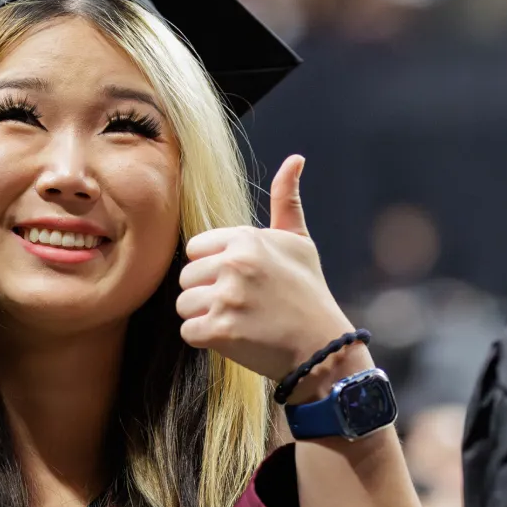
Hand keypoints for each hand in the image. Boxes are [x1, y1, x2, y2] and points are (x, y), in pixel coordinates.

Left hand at [177, 155, 352, 386]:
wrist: (323, 348)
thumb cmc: (308, 293)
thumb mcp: (299, 242)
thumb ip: (286, 201)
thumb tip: (295, 159)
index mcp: (246, 239)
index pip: (196, 249)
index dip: (212, 268)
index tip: (238, 282)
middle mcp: (235, 263)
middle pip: (186, 277)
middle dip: (206, 293)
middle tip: (241, 306)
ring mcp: (227, 297)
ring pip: (183, 305)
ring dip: (203, 317)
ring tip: (237, 321)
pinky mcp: (221, 330)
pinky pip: (188, 331)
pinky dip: (205, 340)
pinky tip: (233, 338)